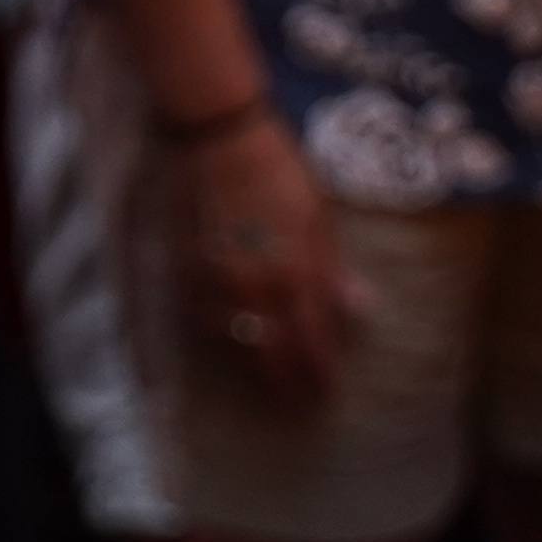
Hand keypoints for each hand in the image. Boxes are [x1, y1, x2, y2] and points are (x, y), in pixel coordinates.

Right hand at [173, 112, 359, 408]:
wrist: (216, 134)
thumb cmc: (277, 167)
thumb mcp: (317, 213)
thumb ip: (330, 267)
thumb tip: (357, 308)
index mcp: (294, 271)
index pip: (310, 340)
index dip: (318, 373)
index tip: (326, 394)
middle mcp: (254, 285)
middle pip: (271, 352)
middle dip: (285, 383)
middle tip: (297, 406)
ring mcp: (215, 279)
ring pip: (232, 340)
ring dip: (250, 363)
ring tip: (262, 379)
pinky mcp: (184, 267)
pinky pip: (200, 316)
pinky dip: (215, 333)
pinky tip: (225, 339)